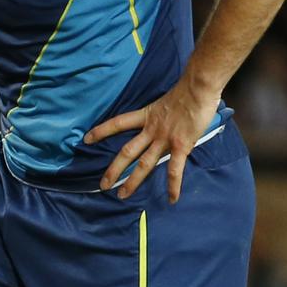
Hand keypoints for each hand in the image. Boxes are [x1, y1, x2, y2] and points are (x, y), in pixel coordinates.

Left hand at [84, 76, 220, 203]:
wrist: (199, 87)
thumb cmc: (188, 90)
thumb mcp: (166, 100)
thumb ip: (163, 113)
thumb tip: (167, 119)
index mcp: (147, 116)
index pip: (118, 123)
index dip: (102, 130)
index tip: (87, 138)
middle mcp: (152, 129)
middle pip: (127, 151)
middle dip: (114, 169)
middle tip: (102, 186)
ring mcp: (165, 139)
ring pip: (144, 164)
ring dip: (133, 181)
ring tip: (122, 196)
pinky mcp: (181, 145)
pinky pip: (175, 169)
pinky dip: (173, 185)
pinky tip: (171, 199)